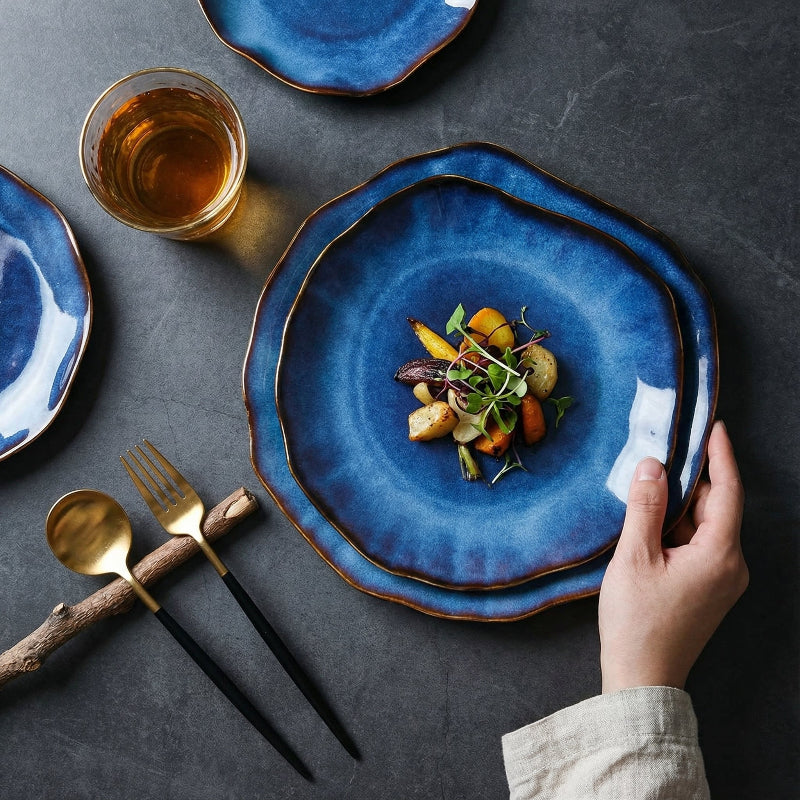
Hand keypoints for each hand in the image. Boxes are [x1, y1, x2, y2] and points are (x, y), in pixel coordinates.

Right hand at [598, 420, 747, 691]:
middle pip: (715, 508)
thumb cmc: (637, 620)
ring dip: (680, 506)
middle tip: (663, 453)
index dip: (721, 456)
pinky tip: (651, 521)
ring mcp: (723, 580)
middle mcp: (731, 566)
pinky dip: (678, 528)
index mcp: (720, 555)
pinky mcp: (709, 590)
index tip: (714, 427)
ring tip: (648, 486)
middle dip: (690, 481)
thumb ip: (645, 506)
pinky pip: (700, 545)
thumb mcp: (634, 556)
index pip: (727, 492)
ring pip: (705, 527)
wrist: (642, 676)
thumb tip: (652, 465)